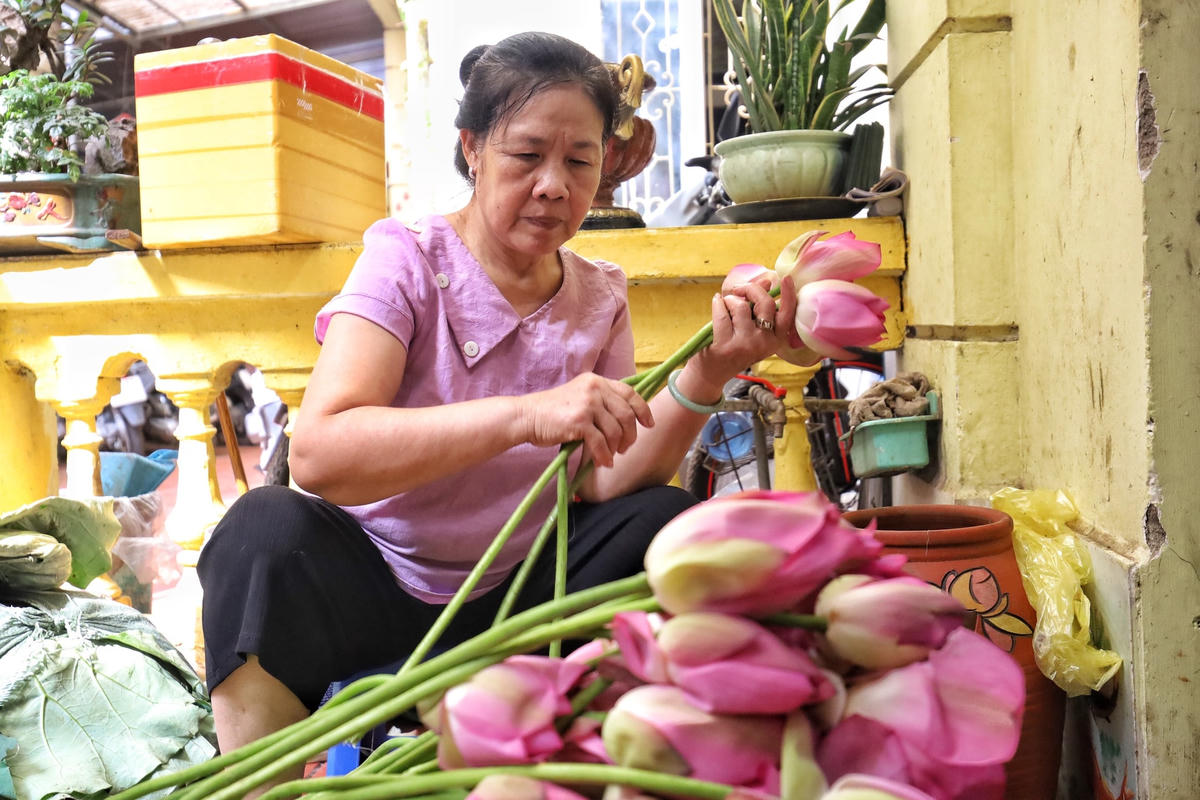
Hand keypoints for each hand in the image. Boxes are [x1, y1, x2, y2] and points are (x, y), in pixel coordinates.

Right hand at [518, 373, 653, 467]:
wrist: (527, 416)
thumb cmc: (553, 411)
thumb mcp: (580, 397)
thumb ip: (601, 401)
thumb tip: (626, 420)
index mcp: (597, 381)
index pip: (630, 393)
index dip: (643, 410)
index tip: (649, 424)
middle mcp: (594, 388)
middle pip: (627, 414)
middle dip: (630, 435)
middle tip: (625, 448)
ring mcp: (587, 404)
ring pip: (616, 430)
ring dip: (616, 448)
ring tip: (610, 456)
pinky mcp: (579, 421)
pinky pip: (601, 443)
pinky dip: (604, 456)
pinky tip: (602, 462)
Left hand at [688, 274, 802, 389]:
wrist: (712, 374)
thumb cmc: (733, 347)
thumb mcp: (752, 330)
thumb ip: (759, 306)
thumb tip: (767, 282)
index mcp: (775, 340)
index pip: (787, 314)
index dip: (789, 295)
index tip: (786, 279)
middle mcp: (764, 343)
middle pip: (765, 303)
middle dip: (750, 289)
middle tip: (739, 289)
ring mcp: (746, 345)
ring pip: (741, 306)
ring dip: (730, 299)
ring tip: (725, 305)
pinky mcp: (726, 346)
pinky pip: (722, 313)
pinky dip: (717, 304)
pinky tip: (717, 303)